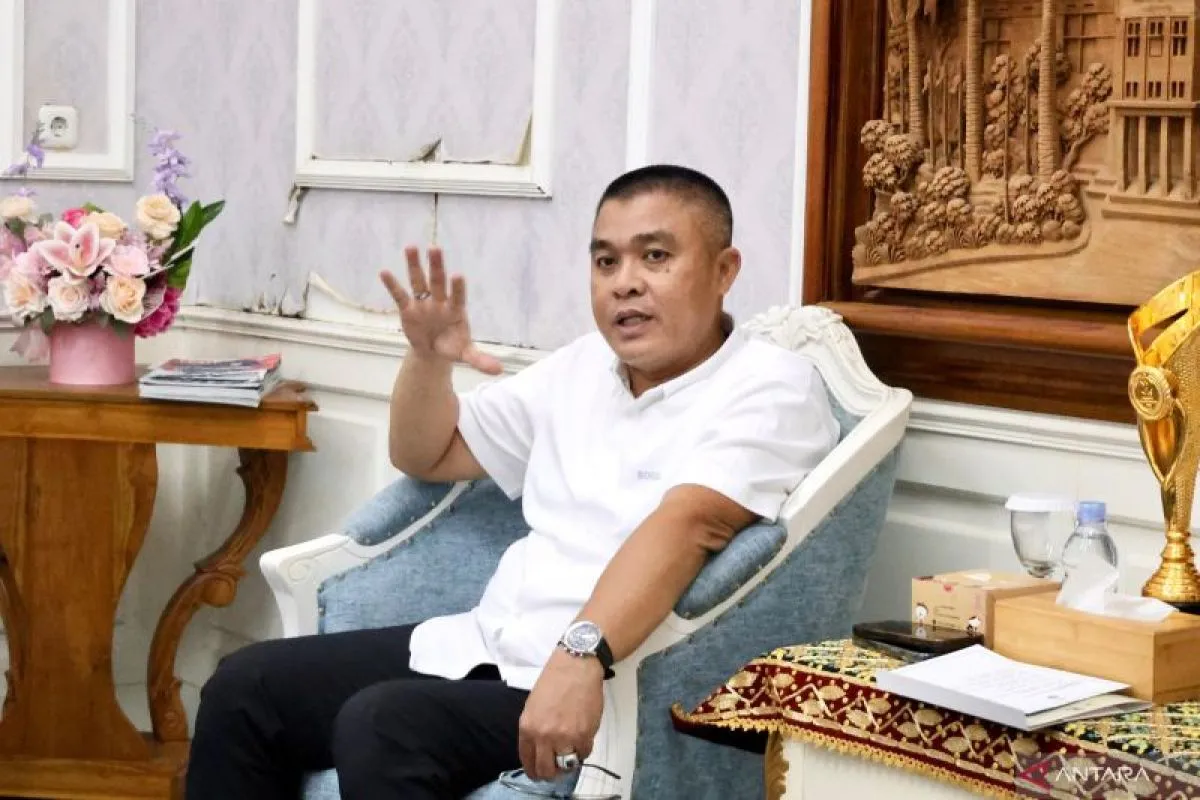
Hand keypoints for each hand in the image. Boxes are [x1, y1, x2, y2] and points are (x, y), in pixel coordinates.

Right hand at [379, 246, 501, 374]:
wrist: (434, 351)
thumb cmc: (453, 347)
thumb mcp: (466, 354)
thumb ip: (480, 360)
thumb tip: (499, 371)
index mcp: (456, 310)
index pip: (458, 296)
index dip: (458, 287)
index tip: (458, 276)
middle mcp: (440, 302)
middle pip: (438, 281)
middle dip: (436, 266)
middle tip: (435, 248)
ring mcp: (423, 303)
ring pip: (419, 281)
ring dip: (414, 266)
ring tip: (411, 247)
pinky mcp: (408, 309)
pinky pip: (400, 295)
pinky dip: (393, 285)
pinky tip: (384, 272)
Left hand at [518, 648, 604, 780]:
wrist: (575, 666)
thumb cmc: (554, 681)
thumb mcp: (532, 707)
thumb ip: (534, 731)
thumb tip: (539, 751)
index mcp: (527, 728)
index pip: (528, 762)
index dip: (535, 771)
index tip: (540, 772)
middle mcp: (544, 736)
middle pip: (546, 770)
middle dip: (552, 772)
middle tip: (558, 766)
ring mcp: (565, 737)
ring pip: (567, 765)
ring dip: (570, 760)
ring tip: (572, 746)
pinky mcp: (584, 734)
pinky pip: (584, 753)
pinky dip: (583, 748)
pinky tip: (582, 735)